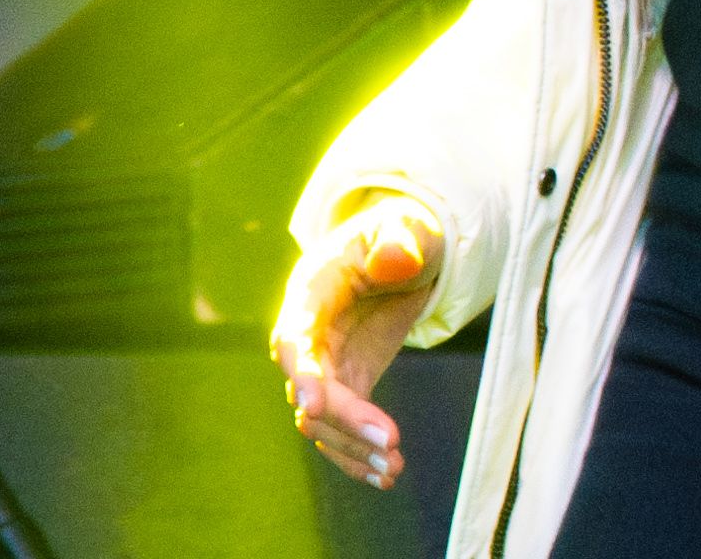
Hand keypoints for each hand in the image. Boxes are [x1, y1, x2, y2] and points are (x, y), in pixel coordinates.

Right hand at [270, 193, 444, 490]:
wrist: (403, 250)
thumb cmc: (400, 232)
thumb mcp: (405, 225)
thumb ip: (399, 239)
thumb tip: (395, 259)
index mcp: (310, 292)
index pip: (295, 339)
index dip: (304, 374)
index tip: (314, 408)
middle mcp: (306, 335)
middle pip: (309, 389)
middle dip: (344, 420)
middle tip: (389, 443)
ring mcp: (323, 365)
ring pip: (322, 421)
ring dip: (354, 447)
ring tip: (394, 469)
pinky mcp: (345, 385)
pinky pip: (342, 429)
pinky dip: (359, 454)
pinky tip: (387, 475)